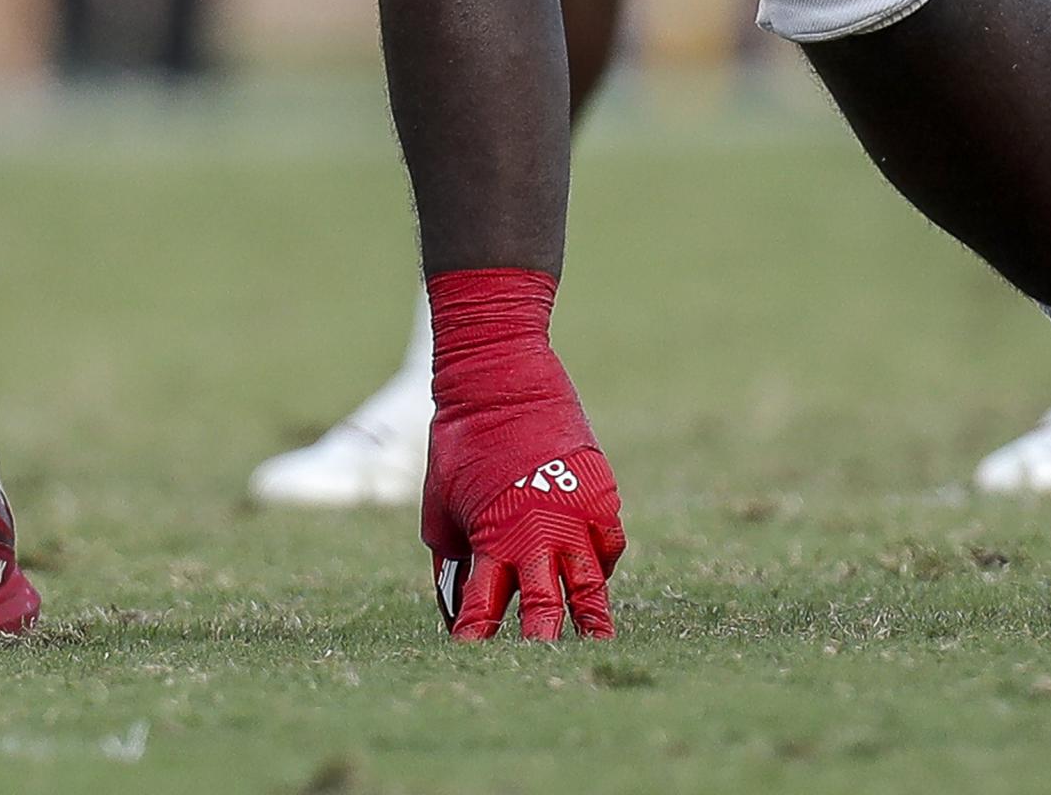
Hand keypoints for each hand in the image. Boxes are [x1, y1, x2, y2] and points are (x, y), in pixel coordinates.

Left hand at [422, 269, 623, 641]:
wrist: (500, 378)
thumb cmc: (459, 439)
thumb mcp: (441, 501)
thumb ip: (451, 550)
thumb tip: (457, 591)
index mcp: (494, 538)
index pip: (485, 606)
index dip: (478, 636)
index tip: (473, 660)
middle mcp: (540, 534)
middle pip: (546, 607)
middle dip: (541, 642)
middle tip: (541, 672)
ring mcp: (577, 514)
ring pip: (591, 583)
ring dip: (592, 617)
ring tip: (597, 644)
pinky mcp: (601, 493)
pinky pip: (609, 544)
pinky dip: (603, 562)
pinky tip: (596, 575)